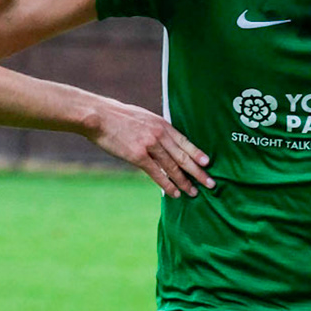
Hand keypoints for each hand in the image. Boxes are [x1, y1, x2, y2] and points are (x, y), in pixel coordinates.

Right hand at [88, 101, 213, 198]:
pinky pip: (157, 174)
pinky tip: (175, 193)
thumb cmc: (117, 116)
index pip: (185, 141)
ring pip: (173, 167)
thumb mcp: (142, 117)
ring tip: (194, 192)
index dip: (197, 154)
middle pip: (184, 156)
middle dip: (198, 172)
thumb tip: (162, 139)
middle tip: (211, 183)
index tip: (208, 163)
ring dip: (185, 182)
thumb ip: (155, 128)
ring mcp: (150, 146)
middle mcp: (160, 135)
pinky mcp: (138, 156)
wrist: (99, 116)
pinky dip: (167, 185)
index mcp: (162, 124)